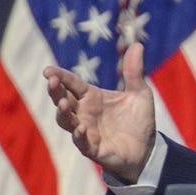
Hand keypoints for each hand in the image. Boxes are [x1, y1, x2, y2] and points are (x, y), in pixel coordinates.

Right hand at [43, 42, 155, 182]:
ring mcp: (86, 131)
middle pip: (63, 100)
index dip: (60, 76)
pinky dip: (78, 136)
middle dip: (55, 91)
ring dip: (63, 112)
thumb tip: (137, 44)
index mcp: (92, 97)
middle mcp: (84, 113)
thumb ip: (134, 72)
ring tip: (64, 103)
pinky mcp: (93, 148)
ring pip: (66, 121)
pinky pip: (81, 143)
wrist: (147, 149)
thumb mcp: (139, 93)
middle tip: (51, 81)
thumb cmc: (138, 120)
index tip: (48, 70)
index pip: (72, 84)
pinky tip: (80, 128)